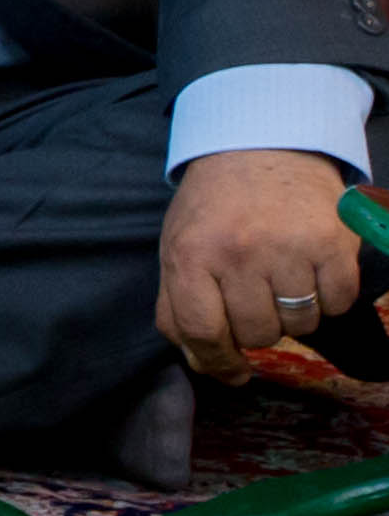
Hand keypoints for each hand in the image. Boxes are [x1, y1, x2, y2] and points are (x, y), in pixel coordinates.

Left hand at [158, 148, 365, 373]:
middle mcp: (238, 252)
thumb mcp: (178, 247)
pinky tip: (312, 272)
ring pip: (299, 324)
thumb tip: (202, 362)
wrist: (262, 145)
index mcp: (190, 254)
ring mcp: (288, 247)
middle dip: (257, 328)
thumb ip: (178, 306)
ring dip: (294, 314)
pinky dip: (328, 299)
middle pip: (256, 334)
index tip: (233, 370)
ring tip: (283, 280)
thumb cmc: (216, 205)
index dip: (217, 361)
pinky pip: (336, 303)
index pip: (201, 331)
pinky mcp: (333, 243)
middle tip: (257, 298)